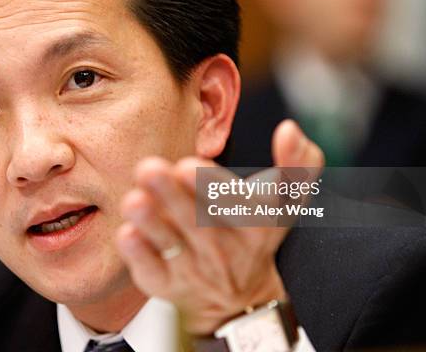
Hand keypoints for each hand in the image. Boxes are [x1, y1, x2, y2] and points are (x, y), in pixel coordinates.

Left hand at [116, 119, 323, 334]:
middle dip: (172, 194)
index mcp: (255, 225)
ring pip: (170, 245)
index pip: (240, 206)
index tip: (189, 165)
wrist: (236, 296)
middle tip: (149, 168)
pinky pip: (151, 271)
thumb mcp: (285, 202)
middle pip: (197, 221)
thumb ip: (298, 164)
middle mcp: (223, 249)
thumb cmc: (254, 232)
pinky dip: (139, 255)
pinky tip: (127, 233)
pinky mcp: (166, 284)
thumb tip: (289, 128)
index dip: (214, 187)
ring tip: (134, 200)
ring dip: (151, 222)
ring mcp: (193, 269)